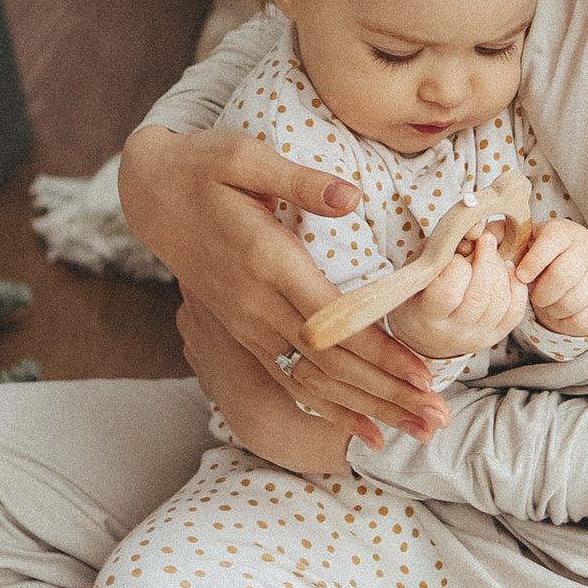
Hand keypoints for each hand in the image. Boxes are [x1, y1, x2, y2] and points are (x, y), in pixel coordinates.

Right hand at [119, 119, 446, 440]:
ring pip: (312, 381)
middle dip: (387, 395)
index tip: (423, 377)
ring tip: (418, 431)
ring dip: (368, 409)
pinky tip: (363, 427)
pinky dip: (328, 407)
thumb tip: (350, 196)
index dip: (380, 354)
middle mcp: (257, 304)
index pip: (333, 322)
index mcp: (268, 262)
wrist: (149, 194)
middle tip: (438, 421)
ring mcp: (247, 323)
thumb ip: (300, 180)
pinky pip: (288, 379)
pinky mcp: (243, 330)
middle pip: (330, 364)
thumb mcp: (246, 156)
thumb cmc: (203, 167)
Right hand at [390, 228, 526, 358]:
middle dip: (486, 261)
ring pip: (500, 301)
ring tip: (492, 255)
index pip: (449, 291)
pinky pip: (515, 309)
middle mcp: (453, 331)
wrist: (425, 335)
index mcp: (427, 316)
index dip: (457, 266)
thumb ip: (443, 246)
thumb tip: (477, 228)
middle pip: (479, 296)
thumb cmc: (420, 294)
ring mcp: (477, 336)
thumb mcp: (421, 268)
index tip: (456, 255)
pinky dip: (515, 284)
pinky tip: (506, 269)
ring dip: (501, 270)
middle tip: (485, 241)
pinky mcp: (496, 335)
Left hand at [514, 214, 587, 339]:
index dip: (534, 262)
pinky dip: (565, 320)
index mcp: (564, 233)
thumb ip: (506, 239)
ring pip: (572, 301)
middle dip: (542, 292)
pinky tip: (560, 310)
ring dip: (552, 307)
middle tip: (535, 294)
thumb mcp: (529, 243)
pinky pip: (582, 318)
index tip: (522, 276)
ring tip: (547, 301)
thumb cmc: (546, 257)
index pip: (551, 243)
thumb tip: (484, 238)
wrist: (583, 269)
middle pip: (562, 277)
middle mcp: (587, 250)